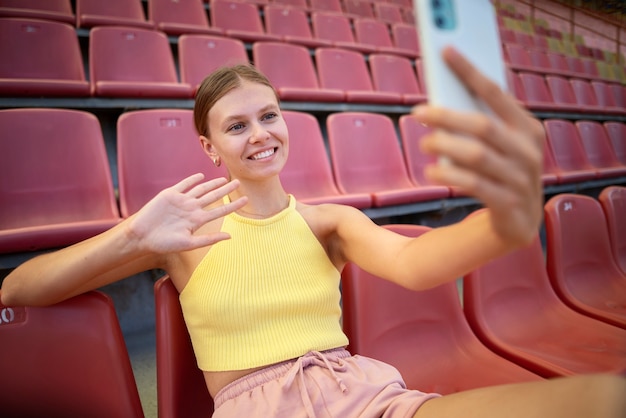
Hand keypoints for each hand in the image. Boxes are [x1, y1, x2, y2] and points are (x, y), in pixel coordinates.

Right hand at [125, 174, 246, 253]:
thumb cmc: (164, 243)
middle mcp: (192, 209)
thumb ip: (209, 239)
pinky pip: (184, 184)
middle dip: (226, 190)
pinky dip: (192, 179)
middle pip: (213, 196)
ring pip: (201, 189)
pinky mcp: (170, 194)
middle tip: (239, 182)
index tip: (246, 200)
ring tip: (224, 178)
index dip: (233, 205)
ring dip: (213, 183)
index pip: (220, 211)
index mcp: (197, 220)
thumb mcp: (189, 243)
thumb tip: (230, 237)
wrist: (142, 236)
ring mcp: (181, 201)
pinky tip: (201, 176)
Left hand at [412, 46, 543, 246]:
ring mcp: (521, 178)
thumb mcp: (500, 146)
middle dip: (446, 116)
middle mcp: (529, 150)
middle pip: (482, 125)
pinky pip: (475, 184)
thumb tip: (441, 100)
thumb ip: (481, 124)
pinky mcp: (509, 204)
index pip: (495, 92)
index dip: (469, 71)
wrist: (519, 222)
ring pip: (477, 155)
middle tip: (418, 113)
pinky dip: (449, 175)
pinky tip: (431, 171)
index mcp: (527, 128)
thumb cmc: (500, 173)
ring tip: (424, 142)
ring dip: (444, 146)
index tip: (446, 52)